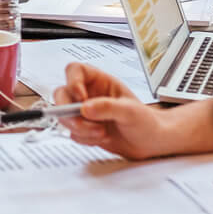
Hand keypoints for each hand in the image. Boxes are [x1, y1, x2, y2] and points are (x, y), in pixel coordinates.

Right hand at [54, 62, 187, 160]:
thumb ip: (108, 107)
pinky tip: (101, 137)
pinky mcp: (84, 129)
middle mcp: (89, 95)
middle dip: (69, 112)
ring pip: (64, 116)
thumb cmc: (146, 122)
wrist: (150, 143)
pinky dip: (84, 138)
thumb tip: (86, 108)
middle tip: (83, 122)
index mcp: (100, 81)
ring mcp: (85, 113)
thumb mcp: (130, 111)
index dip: (72, 82)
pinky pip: (72, 133)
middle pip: (61, 95)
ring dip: (79, 128)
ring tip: (101, 132)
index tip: (81, 98)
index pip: (75, 71)